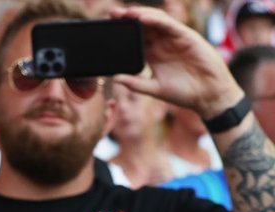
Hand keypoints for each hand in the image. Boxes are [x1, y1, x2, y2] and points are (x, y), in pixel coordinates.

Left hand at [111, 6, 243, 118]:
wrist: (208, 96)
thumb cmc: (183, 92)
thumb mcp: (155, 88)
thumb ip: (135, 83)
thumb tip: (115, 78)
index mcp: (153, 55)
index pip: (135, 39)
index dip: (123, 33)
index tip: (107, 29)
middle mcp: (163, 44)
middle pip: (143, 26)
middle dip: (128, 19)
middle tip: (111, 14)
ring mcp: (174, 39)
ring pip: (156, 21)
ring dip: (140, 15)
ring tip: (125, 12)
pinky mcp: (187, 37)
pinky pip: (170, 25)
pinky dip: (157, 20)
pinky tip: (143, 18)